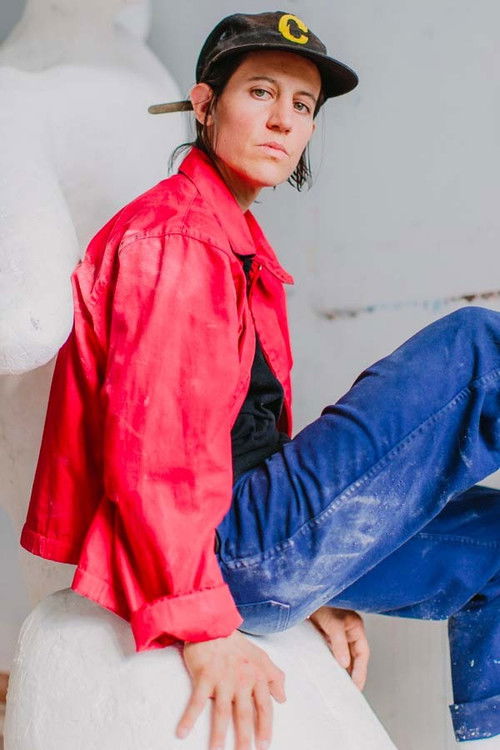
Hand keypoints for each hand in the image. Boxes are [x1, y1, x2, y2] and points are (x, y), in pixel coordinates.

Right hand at [177, 629, 286, 749]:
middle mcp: (241, 679)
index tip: (264, 746)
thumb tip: (283, 698)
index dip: (265, 727)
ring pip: (221, 712)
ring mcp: (222, 678)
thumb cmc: (235, 643)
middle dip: (245, 738)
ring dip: (218, 735)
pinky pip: (196, 701)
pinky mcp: (204, 675)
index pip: (264, 706)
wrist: (212, 624)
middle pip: (244, 714)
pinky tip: (182, 732)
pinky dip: (189, 718)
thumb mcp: (261, 656)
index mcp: (256, 676)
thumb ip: (275, 676)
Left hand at [307, 606, 369, 690]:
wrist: (304, 594)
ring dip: (340, 669)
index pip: (362, 654)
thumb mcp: (333, 623)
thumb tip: (345, 663)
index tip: (356, 686)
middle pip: (354, 657)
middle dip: (352, 673)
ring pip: (342, 655)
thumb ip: (339, 643)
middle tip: (347, 691)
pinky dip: (329, 661)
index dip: (361, 671)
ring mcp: (336, 634)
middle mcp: (348, 632)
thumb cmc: (322, 602)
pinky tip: (324, 671)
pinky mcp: (324, 634)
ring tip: (336, 686)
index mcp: (356, 628)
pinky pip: (329, 651)